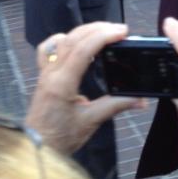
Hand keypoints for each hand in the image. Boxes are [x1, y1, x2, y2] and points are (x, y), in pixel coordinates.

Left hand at [25, 22, 145, 154]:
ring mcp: (45, 72)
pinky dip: (62, 39)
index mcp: (62, 83)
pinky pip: (47, 48)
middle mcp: (51, 73)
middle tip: (120, 30)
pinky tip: (74, 40)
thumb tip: (140, 99)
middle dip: (99, 29)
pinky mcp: (43, 74)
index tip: (122, 32)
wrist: (37, 148)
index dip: (103, 36)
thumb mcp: (91, 122)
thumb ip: (115, 106)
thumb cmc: (61, 138)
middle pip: (74, 39)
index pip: (83, 50)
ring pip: (63, 39)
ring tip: (104, 31)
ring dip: (84, 31)